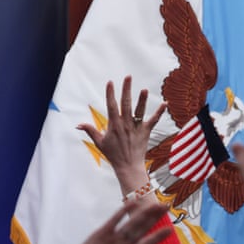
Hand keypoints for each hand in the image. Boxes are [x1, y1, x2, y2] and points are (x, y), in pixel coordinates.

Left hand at [68, 196, 170, 243]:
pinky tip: (134, 201)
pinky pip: (115, 218)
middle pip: (144, 228)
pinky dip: (124, 209)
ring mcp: (114, 239)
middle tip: (166, 207)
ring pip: (134, 222)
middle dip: (156, 217)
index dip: (159, 237)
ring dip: (146, 212)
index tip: (170, 230)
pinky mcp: (101, 233)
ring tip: (156, 204)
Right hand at [76, 76, 166, 194]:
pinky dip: (160, 112)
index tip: (110, 82)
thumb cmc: (113, 154)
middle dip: (126, 89)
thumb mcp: (99, 142)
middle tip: (128, 77)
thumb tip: (78, 124)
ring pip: (139, 111)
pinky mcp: (145, 131)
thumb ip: (90, 131)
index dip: (110, 93)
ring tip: (144, 90)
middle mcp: (125, 124)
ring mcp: (136, 127)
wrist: (128, 166)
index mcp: (114, 125)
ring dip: (142, 100)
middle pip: (126, 103)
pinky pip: (153, 120)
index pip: (111, 105)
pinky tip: (165, 103)